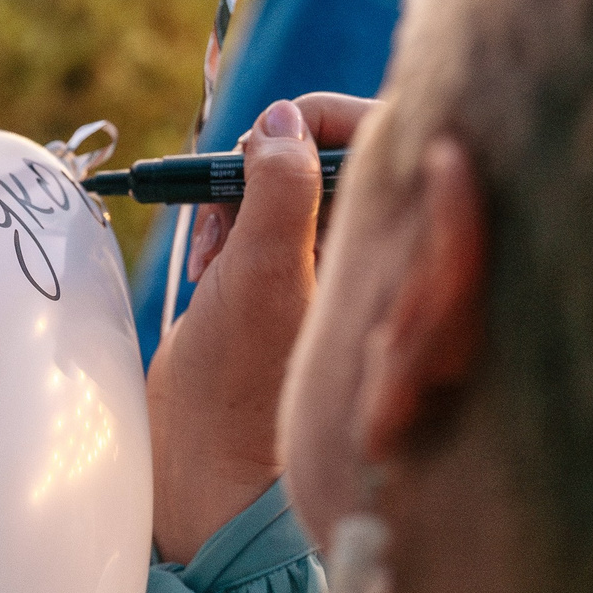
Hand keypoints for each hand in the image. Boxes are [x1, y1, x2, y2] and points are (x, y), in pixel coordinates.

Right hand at [148, 94, 371, 562]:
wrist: (207, 474)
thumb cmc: (240, 390)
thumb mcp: (261, 273)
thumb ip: (280, 186)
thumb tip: (284, 119)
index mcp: (385, 248)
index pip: (381, 135)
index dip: (322, 118)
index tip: (270, 135)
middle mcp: (363, 254)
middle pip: (320, 155)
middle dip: (262, 165)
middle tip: (227, 210)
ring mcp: (321, 272)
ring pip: (280, 188)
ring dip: (235, 202)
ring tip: (210, 255)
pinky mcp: (281, 289)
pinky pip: (257, 223)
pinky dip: (225, 230)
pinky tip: (207, 272)